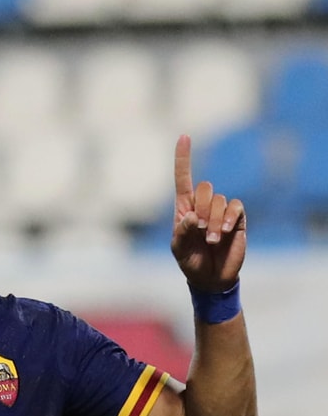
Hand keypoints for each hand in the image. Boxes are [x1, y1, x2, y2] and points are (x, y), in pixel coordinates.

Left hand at [170, 135, 245, 291]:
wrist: (211, 279)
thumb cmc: (191, 262)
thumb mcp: (179, 249)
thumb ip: (183, 231)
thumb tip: (193, 216)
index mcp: (185, 209)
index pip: (183, 179)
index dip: (183, 159)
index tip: (184, 136)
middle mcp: (203, 206)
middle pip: (205, 188)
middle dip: (201, 208)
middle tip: (200, 230)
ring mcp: (221, 212)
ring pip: (220, 200)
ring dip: (214, 221)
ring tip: (211, 241)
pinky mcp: (237, 219)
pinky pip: (235, 207)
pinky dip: (228, 218)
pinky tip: (224, 232)